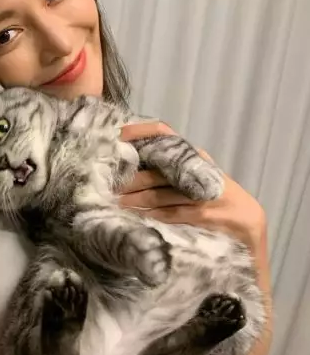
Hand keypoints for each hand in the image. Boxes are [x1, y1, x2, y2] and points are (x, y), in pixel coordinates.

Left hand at [119, 122, 266, 251]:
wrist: (249, 222)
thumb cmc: (213, 200)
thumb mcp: (190, 180)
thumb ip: (165, 174)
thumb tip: (127, 175)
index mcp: (190, 156)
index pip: (163, 134)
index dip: (139, 131)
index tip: (118, 135)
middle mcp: (196, 168)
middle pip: (154, 171)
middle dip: (128, 181)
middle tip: (104, 189)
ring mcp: (202, 192)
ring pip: (159, 195)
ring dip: (134, 202)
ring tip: (114, 206)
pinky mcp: (205, 213)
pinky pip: (172, 214)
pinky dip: (152, 218)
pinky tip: (136, 221)